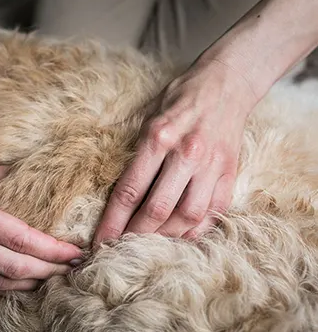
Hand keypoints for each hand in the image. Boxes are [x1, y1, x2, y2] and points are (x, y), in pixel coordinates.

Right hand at [0, 145, 81, 290]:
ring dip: (35, 283)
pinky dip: (13, 287)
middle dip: (51, 270)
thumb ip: (18, 181)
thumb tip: (55, 187)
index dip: (53, 250)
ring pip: (2, 283)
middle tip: (75, 266)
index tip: (76, 251)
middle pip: (15, 267)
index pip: (21, 239)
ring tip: (60, 275)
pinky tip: (32, 281)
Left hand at [95, 58, 257, 242]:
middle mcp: (186, 153)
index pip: (130, 190)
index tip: (101, 241)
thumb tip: (108, 175)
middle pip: (157, 208)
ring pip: (188, 215)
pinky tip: (179, 235)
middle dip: (135, 235)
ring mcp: (211, 165)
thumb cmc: (181, 97)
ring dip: (165, 236)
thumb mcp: (148, 111)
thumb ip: (129, 144)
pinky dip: (195, 229)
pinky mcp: (229, 172)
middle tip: (120, 249)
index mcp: (159, 137)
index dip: (113, 221)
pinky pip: (213, 211)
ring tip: (148, 243)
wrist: (228, 82)